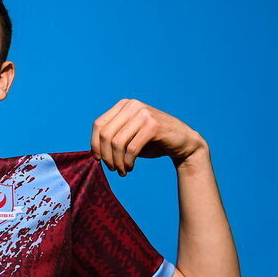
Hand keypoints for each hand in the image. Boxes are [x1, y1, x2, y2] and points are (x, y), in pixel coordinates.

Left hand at [91, 99, 205, 175]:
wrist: (184, 143)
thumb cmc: (153, 142)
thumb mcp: (129, 137)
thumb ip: (113, 138)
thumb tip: (94, 152)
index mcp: (124, 105)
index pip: (98, 125)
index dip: (94, 144)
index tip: (98, 159)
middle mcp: (132, 105)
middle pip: (105, 134)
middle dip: (106, 155)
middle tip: (112, 169)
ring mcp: (143, 113)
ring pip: (117, 143)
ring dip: (116, 161)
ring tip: (121, 171)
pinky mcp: (153, 125)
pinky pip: (131, 148)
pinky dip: (127, 162)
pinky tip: (130, 168)